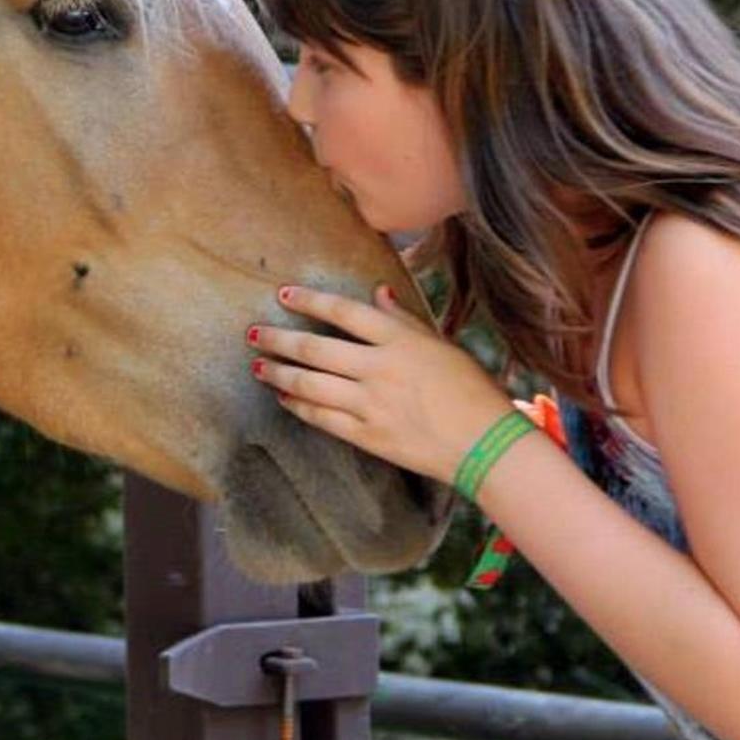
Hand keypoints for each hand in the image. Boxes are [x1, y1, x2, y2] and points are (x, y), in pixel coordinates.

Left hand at [249, 284, 514, 485]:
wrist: (486, 445)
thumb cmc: (473, 390)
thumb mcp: (441, 344)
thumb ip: (404, 320)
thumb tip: (378, 293)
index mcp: (400, 341)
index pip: (344, 313)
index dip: (310, 301)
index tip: (283, 295)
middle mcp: (380, 369)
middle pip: (317, 349)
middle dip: (279, 340)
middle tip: (253, 333)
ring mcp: (372, 405)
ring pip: (311, 385)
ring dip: (279, 374)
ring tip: (257, 366)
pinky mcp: (369, 436)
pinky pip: (323, 419)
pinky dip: (299, 407)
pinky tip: (285, 399)